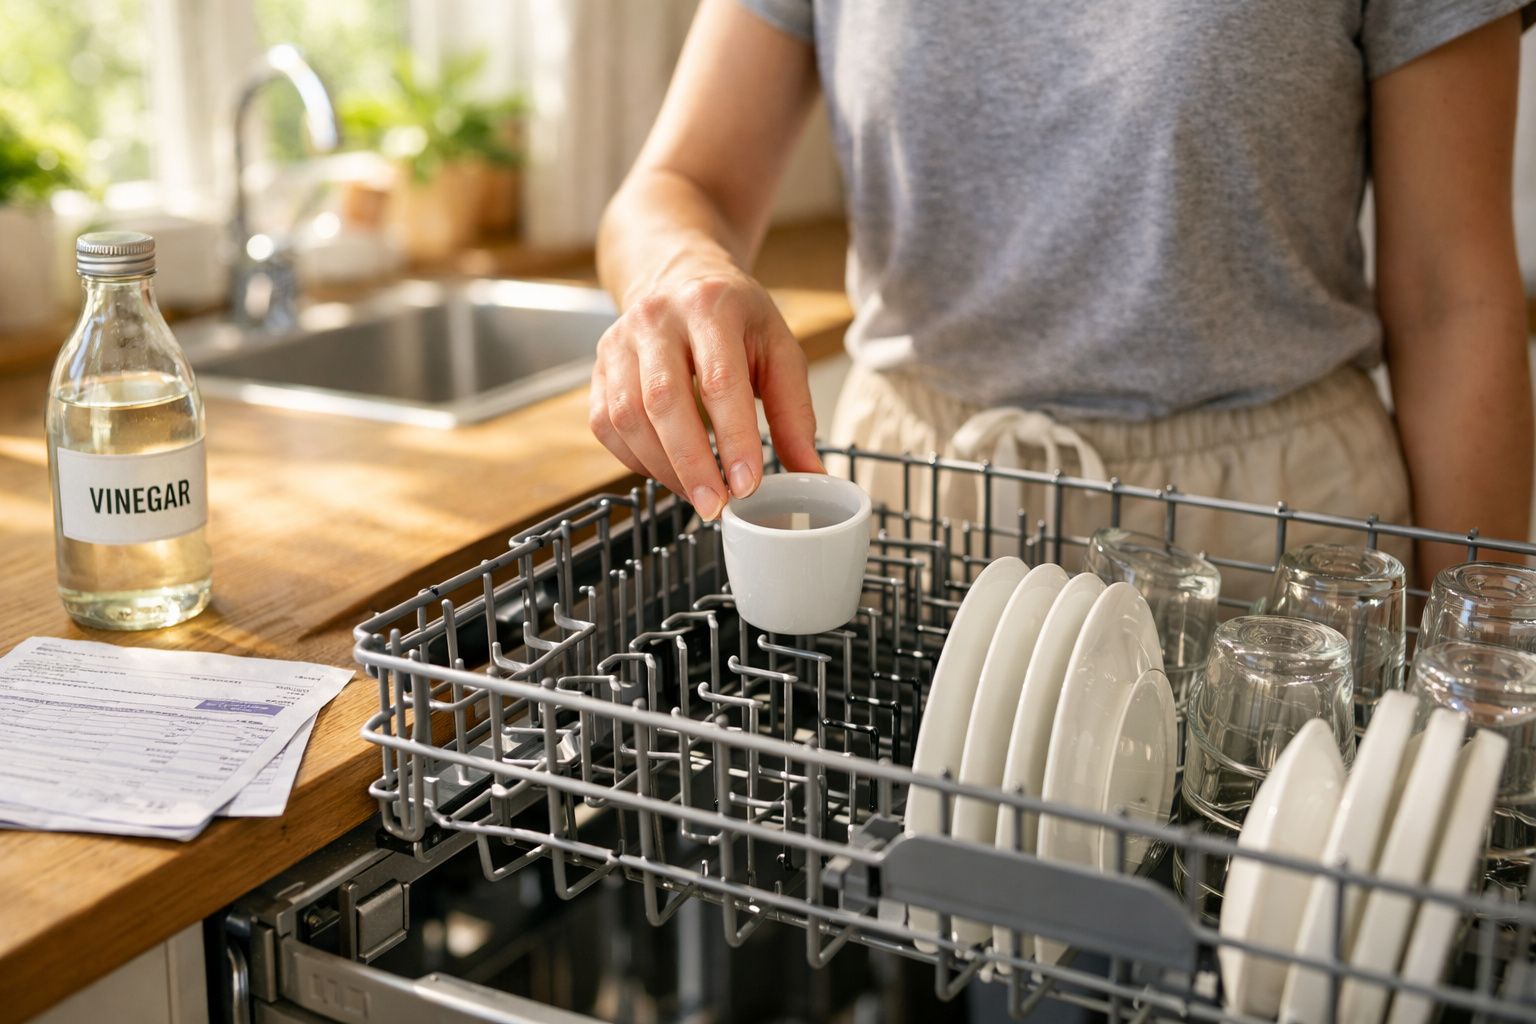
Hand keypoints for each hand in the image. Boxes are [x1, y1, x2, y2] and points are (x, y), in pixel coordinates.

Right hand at [589, 270, 823, 518]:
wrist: (678, 278)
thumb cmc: (735, 319)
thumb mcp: (778, 350)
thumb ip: (795, 413)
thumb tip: (811, 475)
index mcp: (710, 306)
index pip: (719, 380)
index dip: (734, 438)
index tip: (747, 485)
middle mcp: (656, 319)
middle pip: (663, 402)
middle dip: (691, 464)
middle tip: (715, 506)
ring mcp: (618, 343)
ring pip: (627, 418)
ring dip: (664, 468)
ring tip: (698, 494)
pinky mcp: (598, 369)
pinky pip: (606, 426)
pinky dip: (637, 460)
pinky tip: (668, 471)